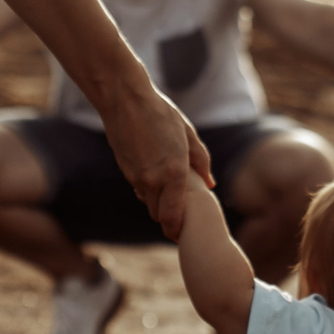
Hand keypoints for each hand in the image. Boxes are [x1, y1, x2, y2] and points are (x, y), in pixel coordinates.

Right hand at [102, 87, 213, 234]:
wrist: (124, 100)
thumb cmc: (160, 113)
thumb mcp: (187, 134)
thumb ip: (201, 161)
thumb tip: (209, 184)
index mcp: (174, 171)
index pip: (173, 216)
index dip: (176, 229)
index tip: (180, 233)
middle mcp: (153, 179)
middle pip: (159, 215)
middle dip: (168, 216)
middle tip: (179, 211)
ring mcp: (136, 176)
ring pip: (147, 202)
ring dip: (157, 201)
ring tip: (168, 187)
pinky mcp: (125, 170)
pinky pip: (138, 188)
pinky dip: (146, 188)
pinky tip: (153, 171)